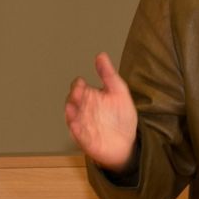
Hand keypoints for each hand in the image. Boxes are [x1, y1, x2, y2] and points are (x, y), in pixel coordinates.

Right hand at [64, 52, 138, 172]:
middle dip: (74, 96)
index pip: (78, 86)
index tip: (82, 83)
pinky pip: (76, 133)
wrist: (127, 143)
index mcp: (91, 96)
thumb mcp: (119, 92)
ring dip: (71, 112)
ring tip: (74, 108)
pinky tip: (77, 125)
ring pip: (71, 115)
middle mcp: (84, 109)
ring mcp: (82, 123)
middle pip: (72, 99)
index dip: (78, 85)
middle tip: (79, 93)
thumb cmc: (121, 118)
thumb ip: (108, 74)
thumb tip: (101, 56)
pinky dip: (76, 129)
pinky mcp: (83, 138)